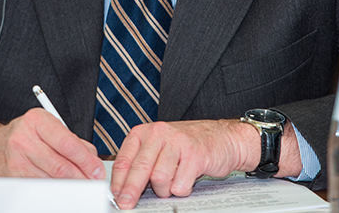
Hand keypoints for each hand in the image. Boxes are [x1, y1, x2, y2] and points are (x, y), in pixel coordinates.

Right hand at [0, 111, 104, 179]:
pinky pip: (41, 187)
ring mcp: (17, 160)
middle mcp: (25, 139)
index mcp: (37, 121)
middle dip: (82, 177)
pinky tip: (62, 189)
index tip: (97, 170)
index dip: (86, 160)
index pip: (68, 143)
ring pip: (53, 180)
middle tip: (93, 182)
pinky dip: (55, 191)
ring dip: (70, 186)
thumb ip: (70, 139)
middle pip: (62, 165)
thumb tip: (91, 157)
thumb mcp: (44, 128)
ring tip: (81, 186)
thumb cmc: (20, 136)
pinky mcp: (14, 178)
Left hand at [108, 119, 301, 209]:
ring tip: (171, 185)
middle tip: (126, 206)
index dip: (118, 182)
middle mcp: (160, 133)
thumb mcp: (160, 148)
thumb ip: (142, 163)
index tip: (115, 197)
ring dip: (164, 190)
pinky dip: (181, 190)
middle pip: (139, 169)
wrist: (223, 138)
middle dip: (131, 192)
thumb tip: (123, 189)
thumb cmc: (188, 145)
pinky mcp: (195, 154)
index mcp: (146, 132)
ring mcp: (178, 142)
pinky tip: (185, 181)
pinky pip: (179, 184)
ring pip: (159, 178)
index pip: (125, 159)